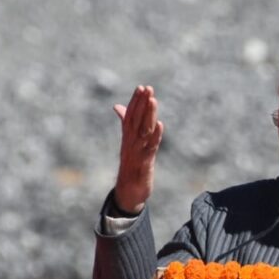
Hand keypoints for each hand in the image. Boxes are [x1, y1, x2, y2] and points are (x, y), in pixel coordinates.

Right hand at [112, 85, 163, 213]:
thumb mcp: (128, 142)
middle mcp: (131, 142)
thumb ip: (125, 123)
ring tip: (153, 100)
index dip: (135, 101)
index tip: (141, 87)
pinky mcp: (144, 163)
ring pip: (143, 130)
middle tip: (148, 88)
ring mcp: (137, 152)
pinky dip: (155, 136)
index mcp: (127, 137)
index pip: (130, 116)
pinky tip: (160, 125)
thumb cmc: (130, 165)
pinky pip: (150, 147)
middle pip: (136, 120)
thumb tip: (118, 106)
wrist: (127, 191)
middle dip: (142, 103)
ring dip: (148, 115)